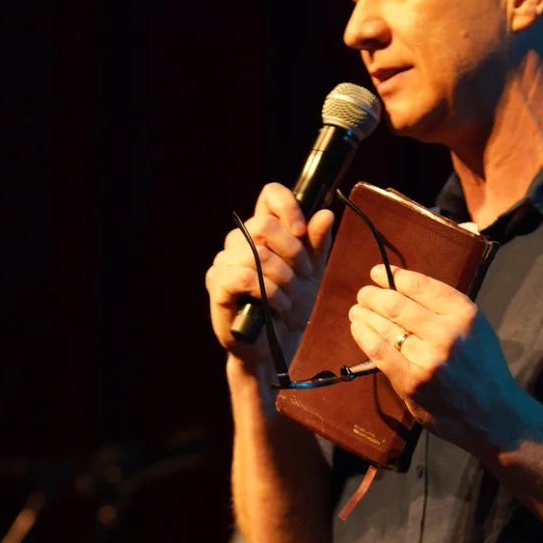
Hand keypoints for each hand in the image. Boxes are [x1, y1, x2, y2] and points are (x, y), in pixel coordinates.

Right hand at [207, 182, 334, 361]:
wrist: (278, 347)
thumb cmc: (290, 308)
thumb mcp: (312, 273)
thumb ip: (317, 244)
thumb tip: (325, 214)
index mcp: (262, 232)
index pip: (268, 195)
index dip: (287, 205)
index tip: (302, 230)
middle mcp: (239, 242)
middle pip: (264, 224)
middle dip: (293, 253)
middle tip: (304, 276)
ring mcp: (224, 263)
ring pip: (256, 252)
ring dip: (283, 278)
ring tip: (290, 298)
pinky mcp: (217, 286)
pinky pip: (243, 276)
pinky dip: (268, 292)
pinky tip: (277, 306)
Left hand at [346, 273, 542, 460]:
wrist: (493, 415)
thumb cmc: (481, 369)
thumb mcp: (475, 329)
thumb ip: (445, 311)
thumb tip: (402, 290)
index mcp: (464, 314)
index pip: (420, 286)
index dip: (393, 276)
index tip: (378, 274)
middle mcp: (447, 332)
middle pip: (397, 304)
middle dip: (373, 296)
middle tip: (363, 295)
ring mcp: (428, 358)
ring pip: (385, 326)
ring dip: (365, 315)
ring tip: (357, 311)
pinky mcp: (411, 381)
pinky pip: (379, 351)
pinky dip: (364, 336)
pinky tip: (358, 330)